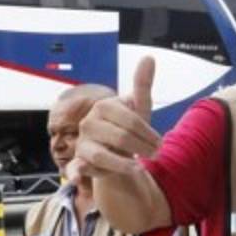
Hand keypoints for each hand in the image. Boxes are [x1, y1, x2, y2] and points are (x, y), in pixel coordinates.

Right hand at [70, 57, 161, 180]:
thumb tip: (149, 57)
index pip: (131, 120)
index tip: (160, 143)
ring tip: (138, 167)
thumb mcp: (139, 109)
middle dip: (142, 148)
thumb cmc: (128, 129)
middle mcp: (89, 123)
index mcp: (103, 106)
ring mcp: (82, 143)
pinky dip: (76, 173)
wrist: (118, 153)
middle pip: (120, 138)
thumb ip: (142, 85)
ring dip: (124, 164)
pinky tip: (79, 178)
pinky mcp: (79, 162)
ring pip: (102, 155)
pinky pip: (75, 168)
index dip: (149, 134)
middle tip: (155, 155)